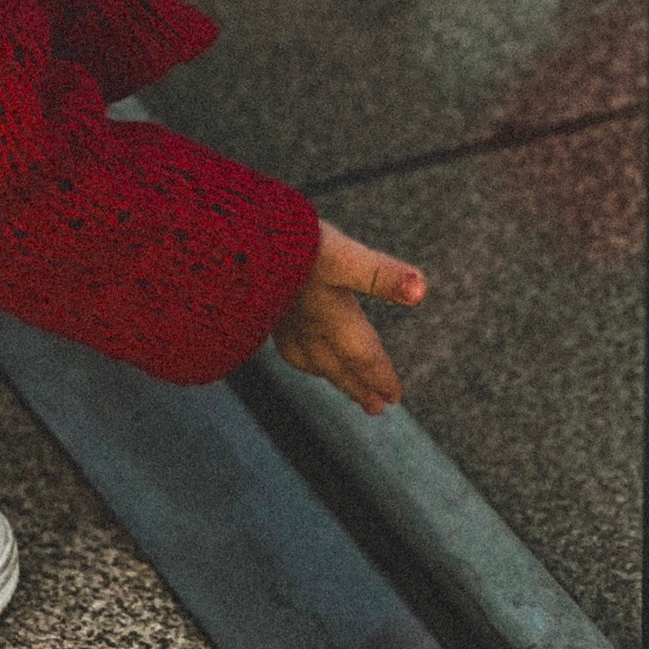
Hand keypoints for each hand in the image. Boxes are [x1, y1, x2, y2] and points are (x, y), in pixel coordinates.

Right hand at [272, 222, 426, 415]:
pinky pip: (283, 342)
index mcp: (330, 316)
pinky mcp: (257, 304)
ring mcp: (278, 316)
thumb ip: (380, 274)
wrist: (228, 240)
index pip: (361, 354)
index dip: (379, 375)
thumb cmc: (288, 245)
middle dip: (356, 385)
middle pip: (335, 363)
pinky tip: (295, 343)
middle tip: (374, 408)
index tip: (394, 398)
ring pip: (307, 356)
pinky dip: (298, 353)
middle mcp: (305, 323)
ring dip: (327, 373)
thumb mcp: (342, 255)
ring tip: (335, 381)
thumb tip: (421, 290)